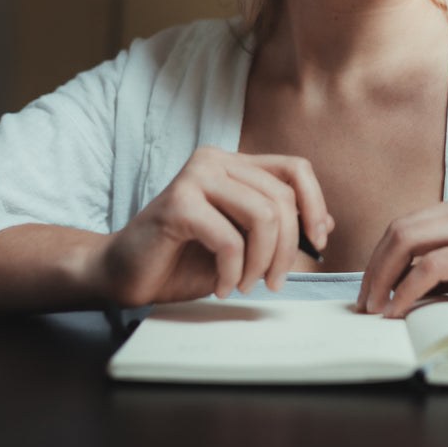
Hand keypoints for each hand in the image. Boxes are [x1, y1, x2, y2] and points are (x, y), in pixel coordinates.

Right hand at [95, 148, 332, 307]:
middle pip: (282, 199)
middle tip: (273, 283)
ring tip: (246, 285)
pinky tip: (222, 286)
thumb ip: (278, 227)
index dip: (315, 205)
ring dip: (261, 263)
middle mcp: (215, 160)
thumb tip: (325, 224)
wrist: (122, 273)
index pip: (295, 169)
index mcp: (233, 164)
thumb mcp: (243, 243)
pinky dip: (233, 272)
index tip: (318, 243)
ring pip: (263, 216)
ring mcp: (195, 177)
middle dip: (287, 250)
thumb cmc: (181, 259)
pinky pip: (229, 240)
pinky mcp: (178, 204)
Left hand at [356, 187, 447, 323]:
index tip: (370, 290)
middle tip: (362, 304)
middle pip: (400, 230)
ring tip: (374, 312)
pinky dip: (406, 291)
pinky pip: (431, 267)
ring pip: (408, 243)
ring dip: (382, 279)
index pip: (408, 224)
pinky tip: (399, 312)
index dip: (381, 257)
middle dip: (373, 268)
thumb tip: (405, 288)